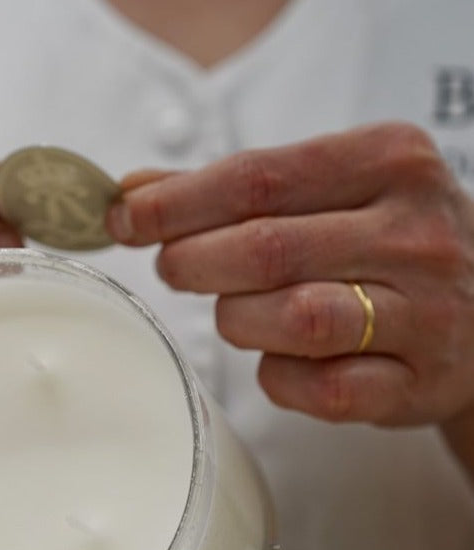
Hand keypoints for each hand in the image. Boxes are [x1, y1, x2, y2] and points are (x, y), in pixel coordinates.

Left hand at [107, 122, 473, 430]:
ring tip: (237, 310)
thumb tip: (134, 191)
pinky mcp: (417, 383)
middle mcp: (416, 233)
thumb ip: (233, 188)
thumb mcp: (329, 189)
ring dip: (237, 320)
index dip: (174, 205)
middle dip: (193, 262)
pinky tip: (283, 358)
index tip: (123, 218)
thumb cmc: (385, 243)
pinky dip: (279, 377)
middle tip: (173, 267)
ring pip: (290, 319)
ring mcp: (425, 313)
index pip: (256, 177)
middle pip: (264, 249)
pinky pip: (316, 389)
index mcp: (390, 161)